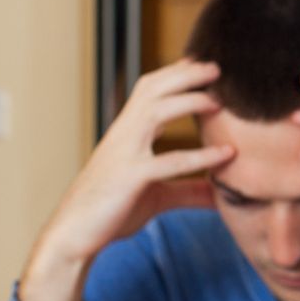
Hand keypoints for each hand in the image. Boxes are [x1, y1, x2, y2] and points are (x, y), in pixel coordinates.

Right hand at [19, 59, 231, 300]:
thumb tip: (220, 192)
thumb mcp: (156, 196)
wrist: (73, 237)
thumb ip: (188, 190)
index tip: (201, 62)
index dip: (174, 73)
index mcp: (126, 134)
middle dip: (184, 74)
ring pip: (155, 112)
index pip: (149, 90)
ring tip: (219, 101)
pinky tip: (226, 154)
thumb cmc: (110, 212)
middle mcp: (123, 136)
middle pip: (152, 89)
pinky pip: (168, 162)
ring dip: (189, 100)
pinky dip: (200, 156)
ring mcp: (124, 154)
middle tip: (216, 67)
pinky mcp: (129, 178)